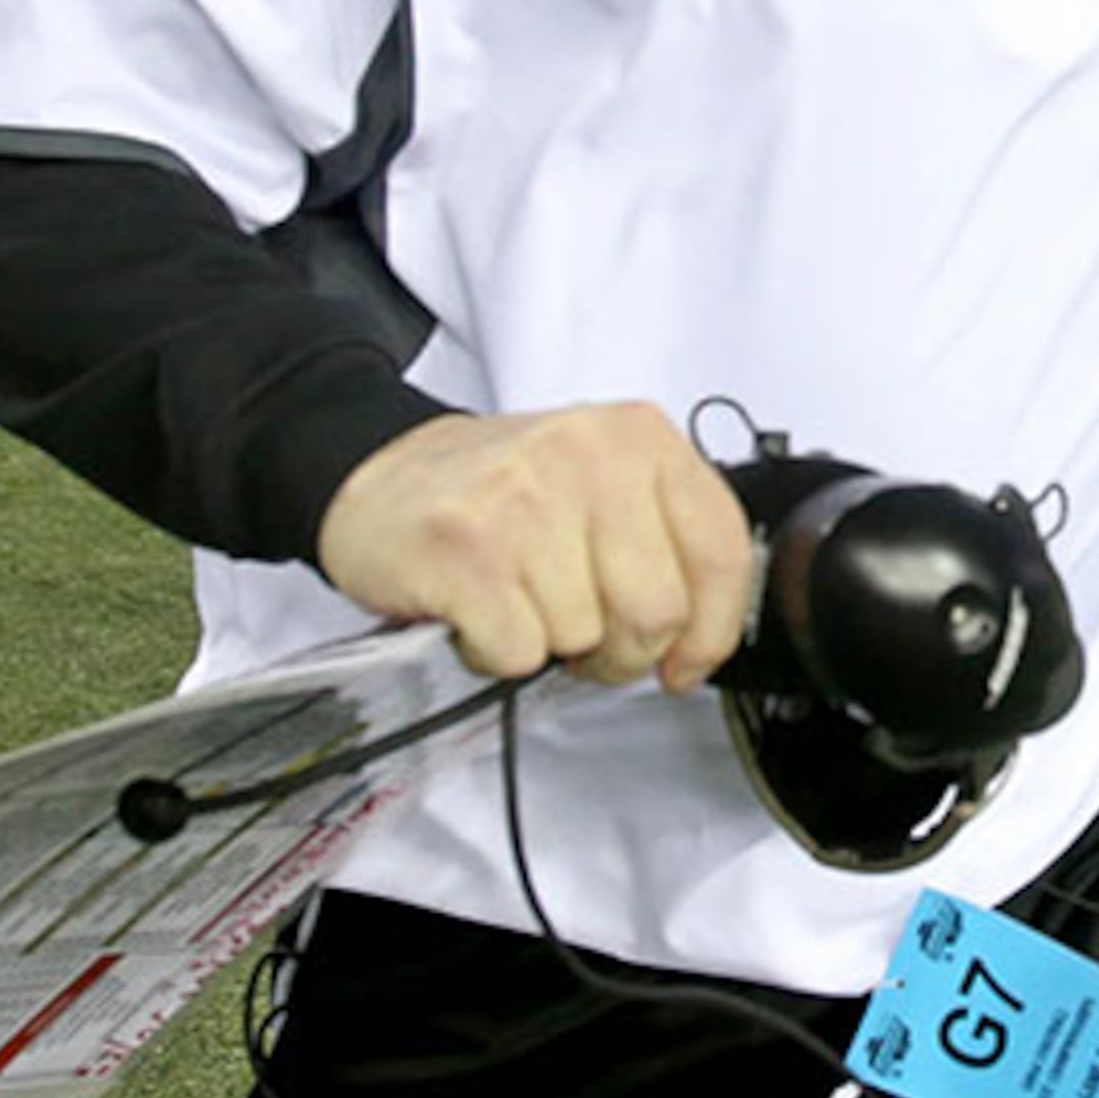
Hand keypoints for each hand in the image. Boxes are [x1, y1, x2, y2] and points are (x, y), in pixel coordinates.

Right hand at [318, 404, 754, 691]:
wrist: (378, 476)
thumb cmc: (500, 495)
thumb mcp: (603, 486)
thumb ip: (664, 542)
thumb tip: (700, 640)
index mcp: (640, 436)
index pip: (720, 550)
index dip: (711, 629)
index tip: (684, 661)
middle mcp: (589, 455)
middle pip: (657, 612)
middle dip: (621, 650)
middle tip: (579, 633)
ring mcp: (526, 499)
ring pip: (584, 637)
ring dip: (548, 645)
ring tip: (515, 600)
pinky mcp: (467, 548)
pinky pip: (518, 652)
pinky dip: (496, 653)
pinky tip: (477, 610)